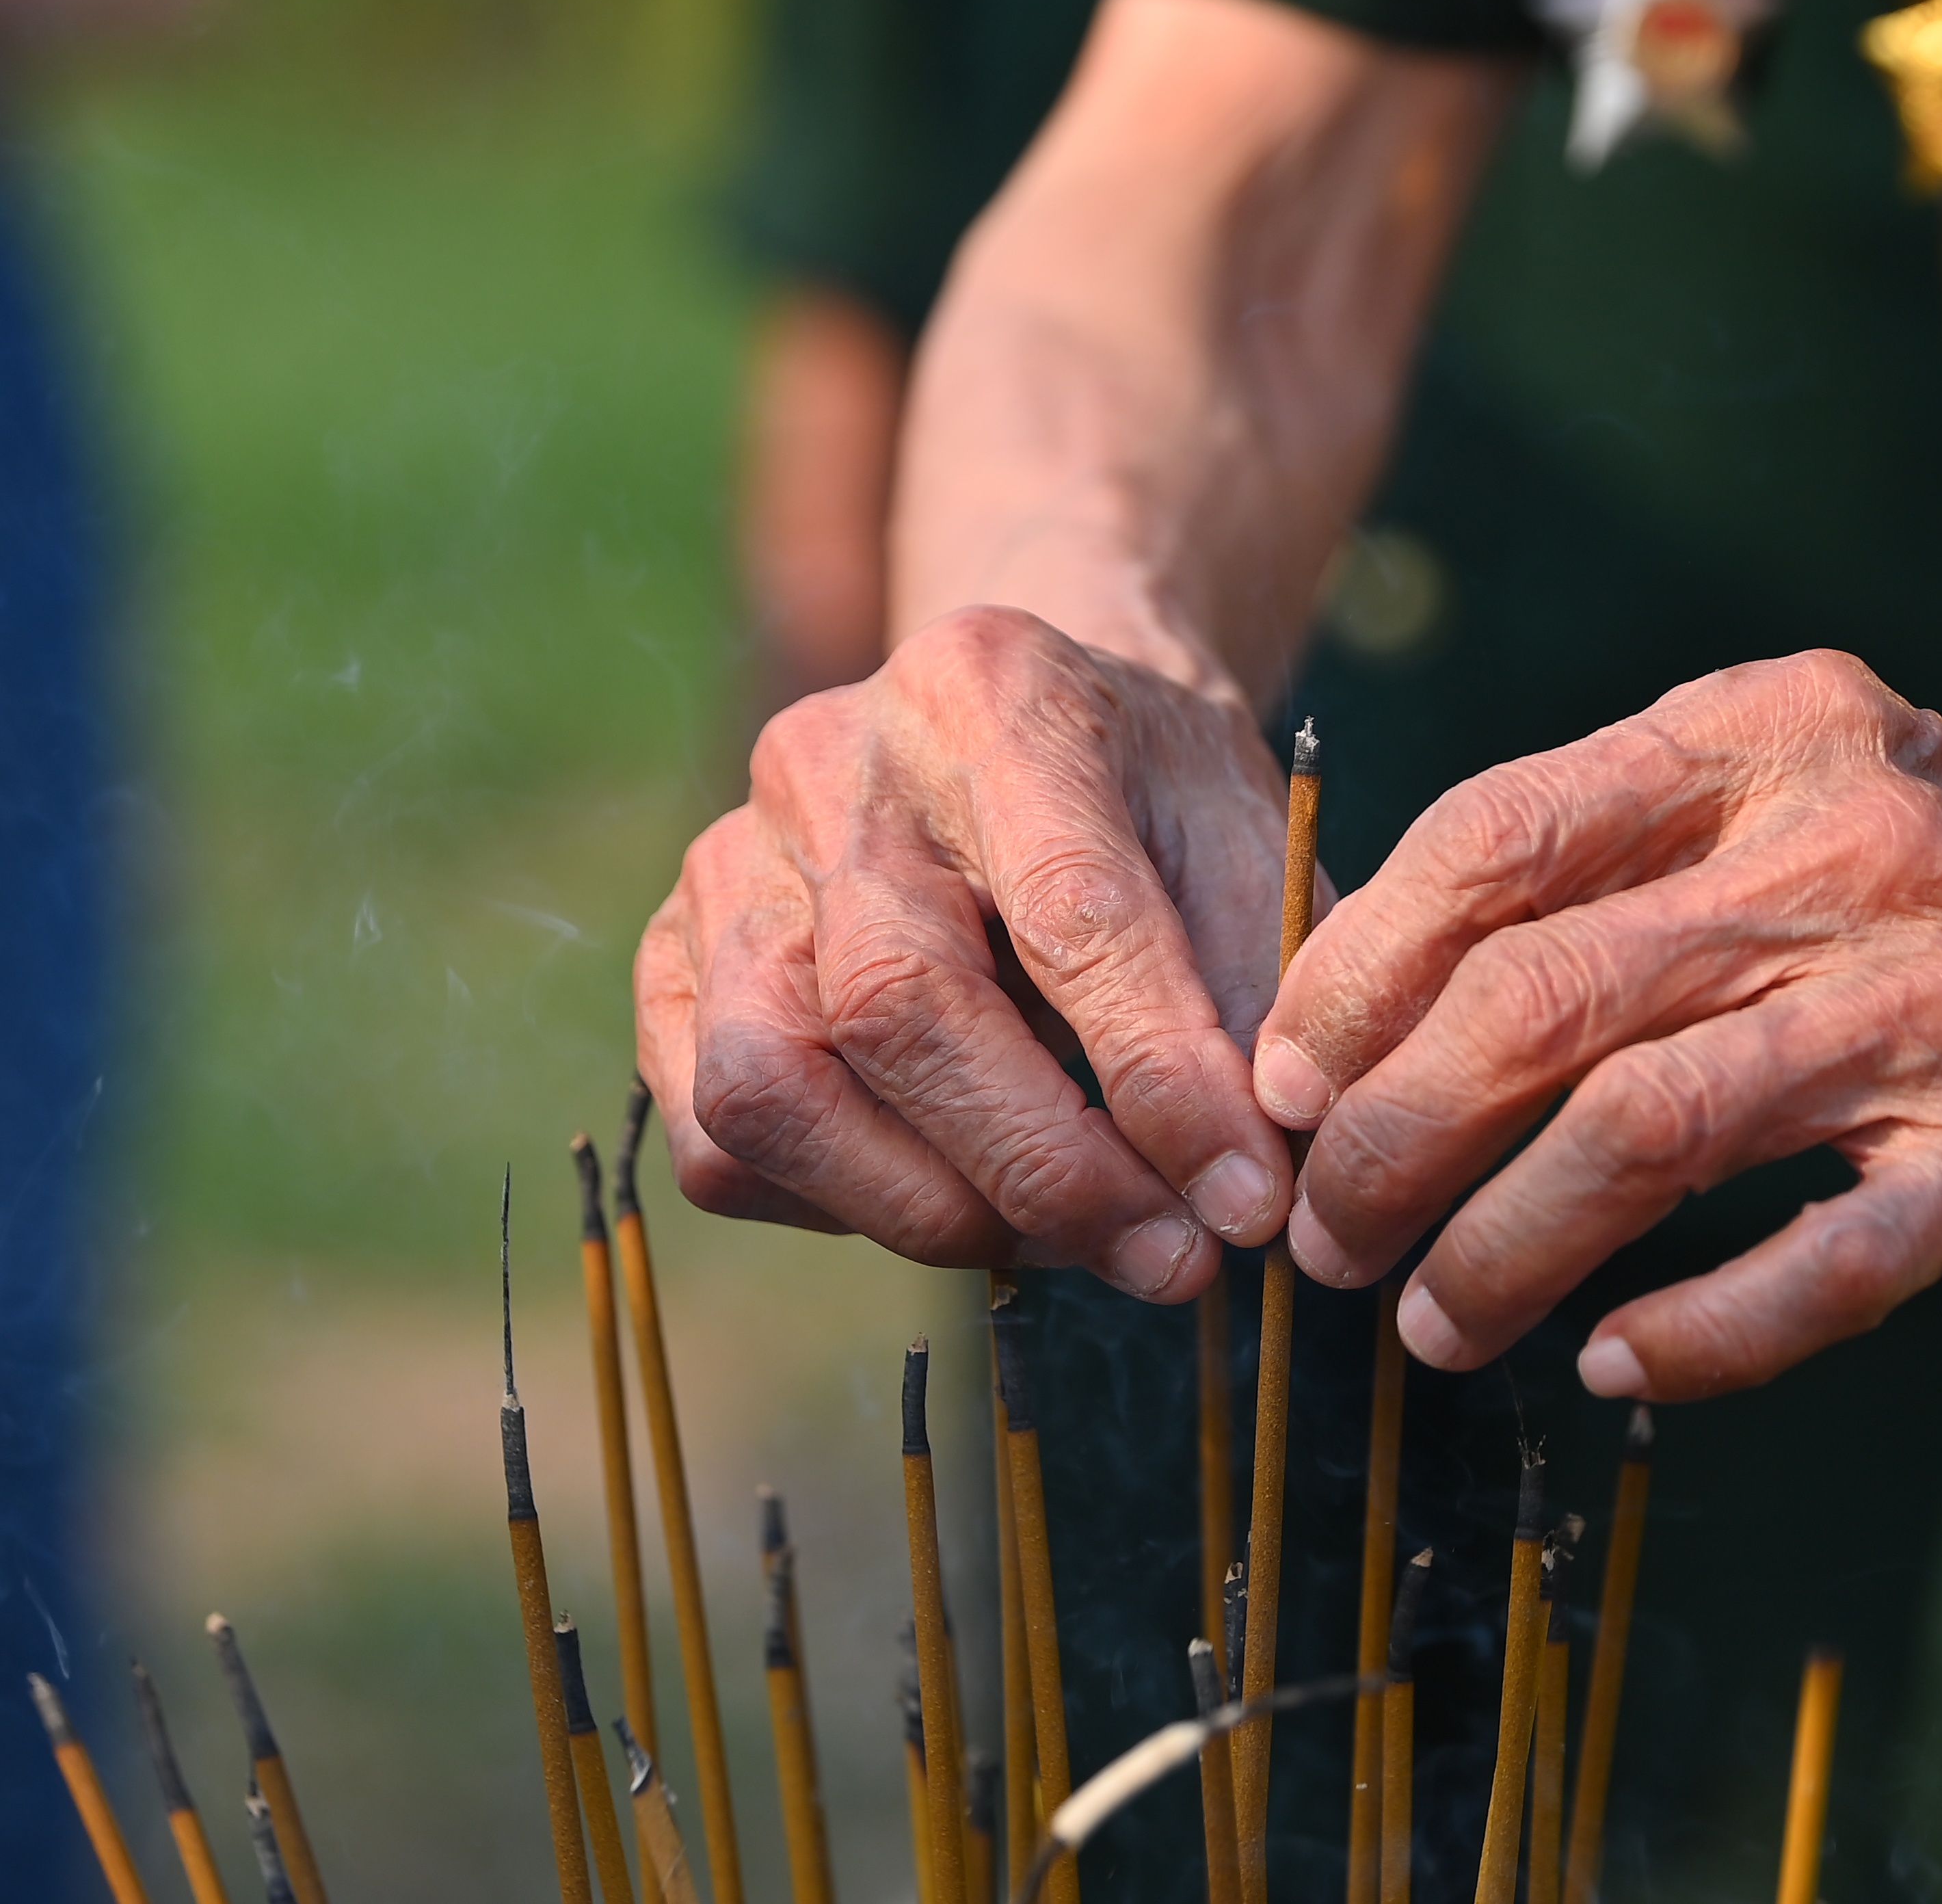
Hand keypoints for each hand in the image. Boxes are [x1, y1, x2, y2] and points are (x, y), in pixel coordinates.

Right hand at [634, 608, 1305, 1287]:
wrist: (1020, 718)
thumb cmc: (1148, 792)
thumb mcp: (1243, 840)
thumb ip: (1259, 988)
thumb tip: (1248, 1184)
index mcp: (991, 695)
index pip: (1069, 910)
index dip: (1159, 1075)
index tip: (1245, 1198)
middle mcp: (826, 764)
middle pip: (894, 1005)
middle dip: (1046, 1170)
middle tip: (1172, 1259)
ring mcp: (726, 863)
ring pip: (773, 1088)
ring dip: (935, 1208)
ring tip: (1073, 1237)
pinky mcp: (669, 960)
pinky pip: (719, 1139)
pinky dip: (847, 1206)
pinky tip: (962, 1190)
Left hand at [1253, 651, 1941, 1400]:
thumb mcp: (1812, 801)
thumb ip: (1629, 860)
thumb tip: (1372, 1002)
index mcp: (1772, 735)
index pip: (1497, 835)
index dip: (1355, 969)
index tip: (1285, 1076)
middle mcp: (1851, 847)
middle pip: (1538, 996)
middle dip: (1388, 1132)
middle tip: (1325, 1228)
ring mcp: (1940, 1003)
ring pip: (1641, 1133)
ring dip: (1498, 1247)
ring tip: (1428, 1319)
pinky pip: (1815, 1265)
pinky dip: (1691, 1333)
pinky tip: (1611, 1365)